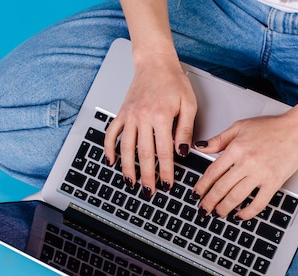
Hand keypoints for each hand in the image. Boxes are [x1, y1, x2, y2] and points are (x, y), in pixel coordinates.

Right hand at [103, 53, 196, 195]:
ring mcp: (129, 116)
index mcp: (161, 116)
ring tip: (131, 183)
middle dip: (147, 176)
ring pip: (126, 147)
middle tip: (150, 191)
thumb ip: (185, 130)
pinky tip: (111, 161)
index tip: (168, 184)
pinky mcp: (122, 113)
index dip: (166, 171)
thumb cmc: (173, 81)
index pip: (164, 151)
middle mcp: (143, 117)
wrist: (155, 62)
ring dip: (127, 168)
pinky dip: (109, 148)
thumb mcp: (188, 104)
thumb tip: (183, 152)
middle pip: (143, 154)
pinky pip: (111, 133)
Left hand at [193, 114, 297, 219]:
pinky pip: (258, 203)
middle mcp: (247, 162)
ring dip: (224, 209)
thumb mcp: (240, 126)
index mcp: (236, 148)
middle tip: (203, 209)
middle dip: (209, 201)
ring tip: (217, 214)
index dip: (202, 186)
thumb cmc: (272, 127)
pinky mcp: (274, 182)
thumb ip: (219, 139)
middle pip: (221, 187)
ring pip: (236, 197)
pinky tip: (239, 216)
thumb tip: (200, 147)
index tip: (196, 194)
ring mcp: (261, 174)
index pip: (212, 171)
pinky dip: (247, 212)